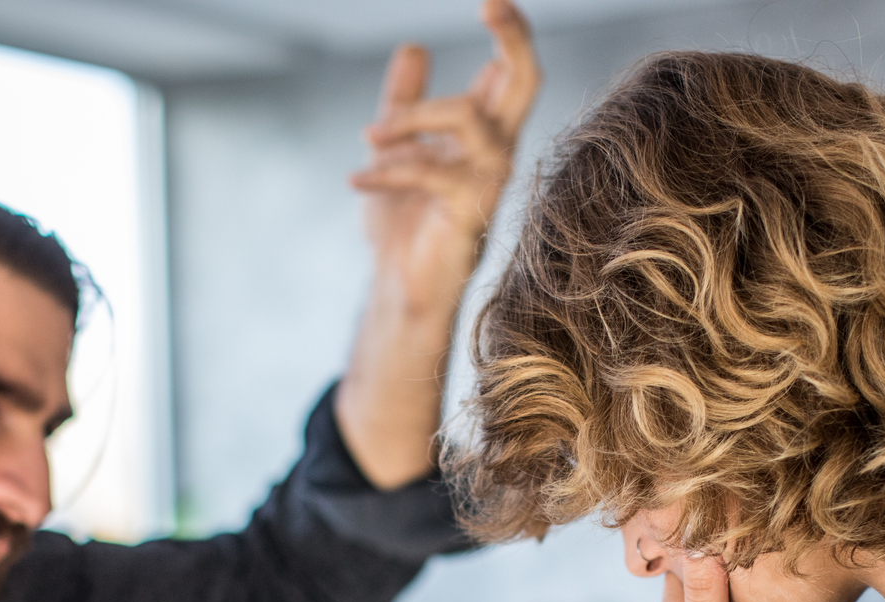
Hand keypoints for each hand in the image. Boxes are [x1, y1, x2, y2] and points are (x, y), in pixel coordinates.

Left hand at [349, 0, 538, 300]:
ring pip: (467, 117)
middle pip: (526, 82)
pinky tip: (357, 179)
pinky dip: (387, 170)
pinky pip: (430, 171)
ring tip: (368, 138)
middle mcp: (497, 153)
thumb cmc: (406, 227)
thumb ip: (405, 104)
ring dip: (411, 118)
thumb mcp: (397, 150)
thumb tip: (414, 48)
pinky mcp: (468, 213)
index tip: (492, 1)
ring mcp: (488, 183)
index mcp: (485, 133)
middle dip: (512, 39)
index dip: (510, 32)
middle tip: (489, 4)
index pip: (513, 72)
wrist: (401, 290)